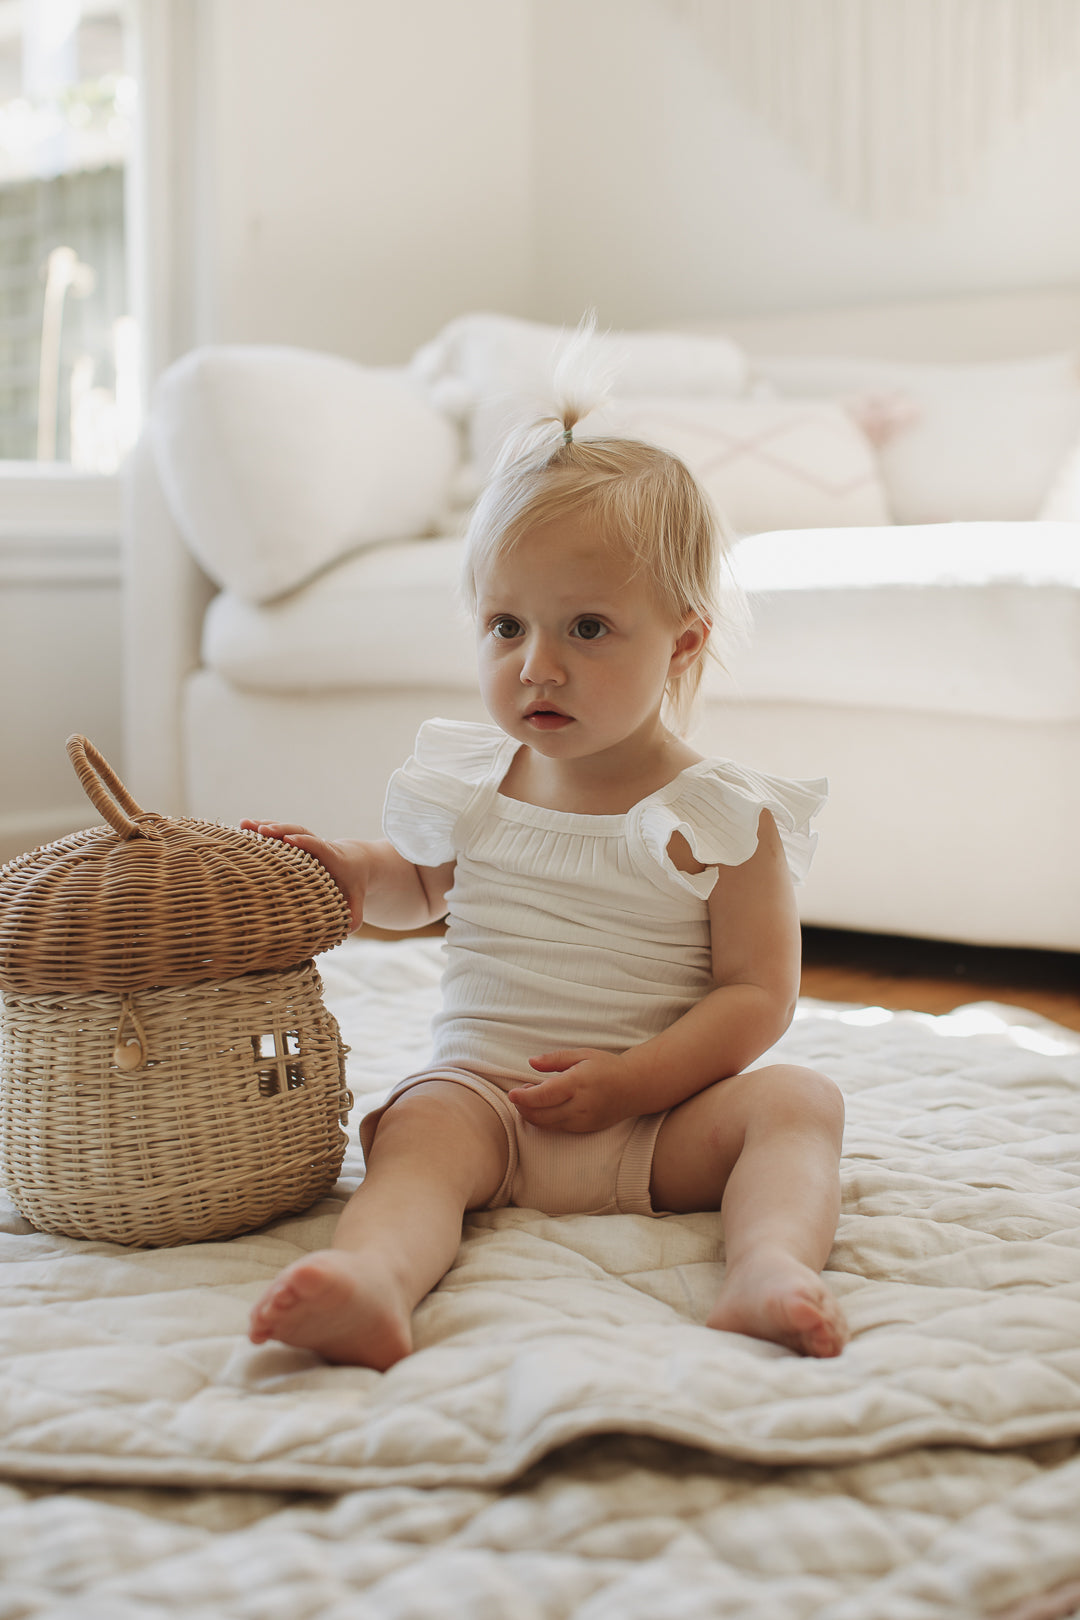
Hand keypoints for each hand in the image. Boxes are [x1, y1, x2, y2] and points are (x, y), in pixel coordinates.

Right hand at [241, 820, 366, 927]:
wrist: (355, 862)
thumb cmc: (353, 885)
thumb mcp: (356, 901)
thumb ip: (353, 916)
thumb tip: (345, 930)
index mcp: (334, 859)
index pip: (320, 847)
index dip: (307, 843)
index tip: (291, 840)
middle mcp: (318, 846)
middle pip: (300, 833)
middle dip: (281, 830)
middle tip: (261, 830)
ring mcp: (305, 842)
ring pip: (287, 830)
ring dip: (266, 825)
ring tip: (244, 824)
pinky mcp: (295, 843)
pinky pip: (278, 833)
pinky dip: (261, 829)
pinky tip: (241, 828)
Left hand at [507, 1048, 634, 1133]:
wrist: (635, 1087)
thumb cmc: (607, 1067)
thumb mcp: (582, 1054)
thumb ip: (555, 1058)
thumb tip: (531, 1062)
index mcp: (578, 1082)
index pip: (543, 1095)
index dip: (524, 1097)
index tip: (512, 1092)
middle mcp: (581, 1105)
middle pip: (542, 1114)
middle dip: (523, 1108)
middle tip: (517, 1094)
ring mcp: (584, 1120)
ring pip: (548, 1124)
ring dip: (531, 1115)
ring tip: (528, 1100)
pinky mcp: (586, 1129)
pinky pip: (558, 1128)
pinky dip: (545, 1121)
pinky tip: (542, 1108)